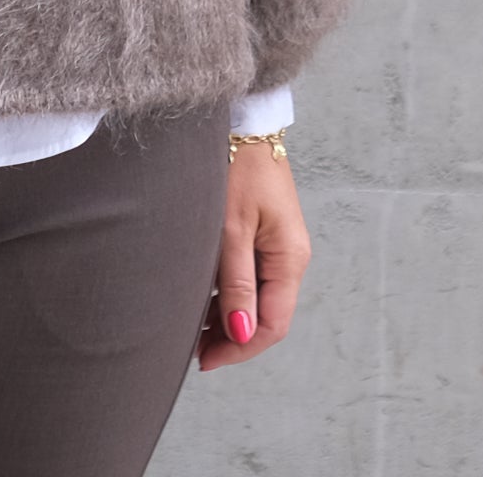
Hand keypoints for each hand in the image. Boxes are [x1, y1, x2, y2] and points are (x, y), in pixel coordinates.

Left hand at [194, 142, 311, 370]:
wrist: (242, 122)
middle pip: (267, 314)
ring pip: (257, 297)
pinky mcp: (264, 233)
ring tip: (192, 328)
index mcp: (290, 258)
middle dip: (233, 337)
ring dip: (228, 316)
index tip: (205, 360)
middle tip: (194, 350)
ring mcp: (279, 245)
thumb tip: (241, 333)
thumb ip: (236, 282)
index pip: (272, 324)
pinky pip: (251, 276)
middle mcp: (290, 256)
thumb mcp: (230, 228)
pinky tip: (203, 297)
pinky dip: (229, 292)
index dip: (240, 347)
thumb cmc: (235, 168)